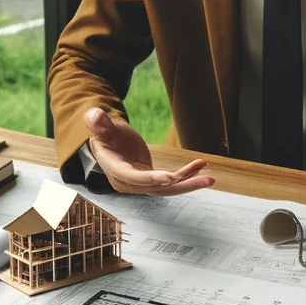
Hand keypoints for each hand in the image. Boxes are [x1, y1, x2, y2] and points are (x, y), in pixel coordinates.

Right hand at [85, 108, 214, 195]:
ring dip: (190, 183)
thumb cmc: (104, 133)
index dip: (152, 178)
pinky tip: (201, 168)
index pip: (134, 178)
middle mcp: (128, 183)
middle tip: (206, 180)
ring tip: (209, 177)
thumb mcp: (98, 124)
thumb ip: (97, 122)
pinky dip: (187, 176)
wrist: (108, 143)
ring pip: (168, 188)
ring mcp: (141, 185)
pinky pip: (171, 183)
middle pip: (158, 187)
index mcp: (114, 169)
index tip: (171, 177)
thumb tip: (95, 116)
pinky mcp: (151, 182)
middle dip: (183, 184)